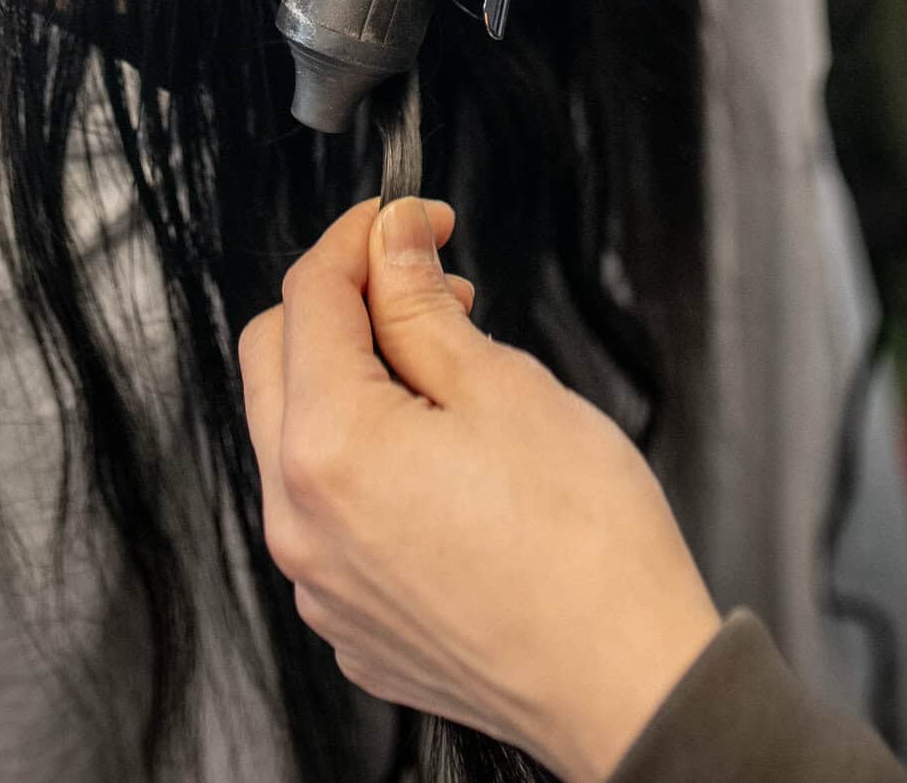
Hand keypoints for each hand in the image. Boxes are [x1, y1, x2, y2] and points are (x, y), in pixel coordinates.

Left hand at [239, 197, 719, 782]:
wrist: (631, 687)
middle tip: (428, 288)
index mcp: (329, 446)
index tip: (413, 218)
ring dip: (351, 381)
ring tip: (448, 373)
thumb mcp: (503, 383)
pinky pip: (327, 513)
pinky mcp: (349, 621)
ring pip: (296, 437)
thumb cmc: (585, 544)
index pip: (308, 293)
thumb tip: (387, 236)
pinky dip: (366, 462)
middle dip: (342, 303)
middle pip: (275, 357)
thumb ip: (420, 299)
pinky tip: (443, 458)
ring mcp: (318, 582)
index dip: (364, 235)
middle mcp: (299, 520)